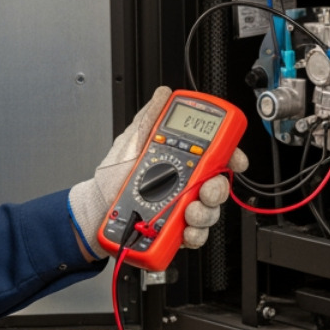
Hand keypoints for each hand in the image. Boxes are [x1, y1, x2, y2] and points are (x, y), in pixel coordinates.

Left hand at [67, 87, 247, 257]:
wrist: (95, 207)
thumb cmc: (113, 176)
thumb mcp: (131, 141)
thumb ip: (150, 117)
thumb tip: (163, 94)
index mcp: (181, 160)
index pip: (215, 156)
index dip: (231, 156)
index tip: (235, 159)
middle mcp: (186, 184)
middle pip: (218, 185)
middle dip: (217, 188)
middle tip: (205, 188)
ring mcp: (183, 207)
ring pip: (211, 211)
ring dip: (204, 212)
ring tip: (187, 210)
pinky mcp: (177, 230)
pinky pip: (197, 234)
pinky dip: (195, 234)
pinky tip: (183, 228)